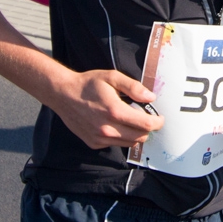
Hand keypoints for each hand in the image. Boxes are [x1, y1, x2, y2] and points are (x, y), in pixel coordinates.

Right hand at [48, 69, 163, 149]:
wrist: (63, 94)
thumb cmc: (88, 84)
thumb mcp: (112, 77)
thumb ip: (133, 87)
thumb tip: (151, 97)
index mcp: (115, 111)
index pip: (146, 125)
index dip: (157, 123)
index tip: (159, 118)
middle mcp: (108, 129)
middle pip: (140, 137)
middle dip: (147, 129)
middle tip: (146, 119)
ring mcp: (100, 138)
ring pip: (129, 143)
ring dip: (135, 134)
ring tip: (131, 121)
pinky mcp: (94, 143)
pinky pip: (115, 144)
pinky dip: (120, 137)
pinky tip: (114, 124)